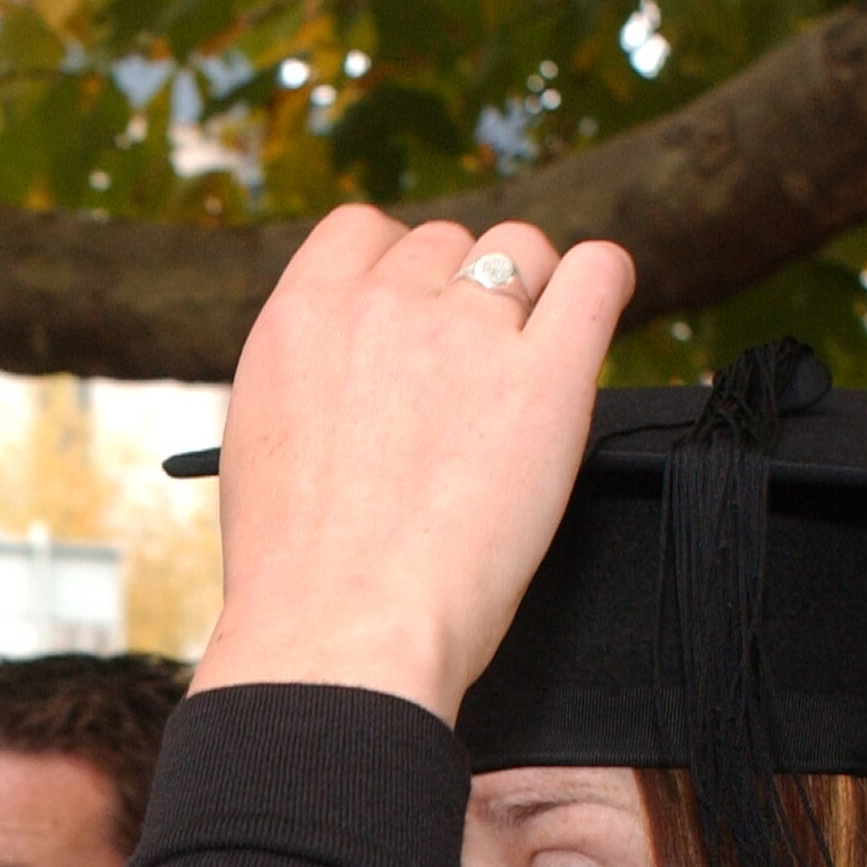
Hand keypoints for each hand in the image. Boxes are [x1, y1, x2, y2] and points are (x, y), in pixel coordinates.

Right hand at [190, 210, 635, 719]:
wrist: (338, 637)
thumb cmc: (300, 576)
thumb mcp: (263, 447)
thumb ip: (314, 379)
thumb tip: (356, 368)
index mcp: (300, 318)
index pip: (363, 230)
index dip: (397, 269)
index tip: (415, 319)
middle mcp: (382, 304)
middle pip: (448, 242)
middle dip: (464, 293)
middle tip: (470, 375)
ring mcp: (466, 332)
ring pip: (522, 251)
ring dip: (531, 293)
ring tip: (527, 364)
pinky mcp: (547, 376)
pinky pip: (597, 274)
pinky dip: (603, 282)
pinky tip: (598, 309)